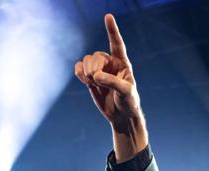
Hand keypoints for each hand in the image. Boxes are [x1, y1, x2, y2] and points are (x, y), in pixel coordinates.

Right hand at [74, 14, 147, 160]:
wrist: (121, 116)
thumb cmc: (129, 102)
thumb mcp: (126, 92)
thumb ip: (112, 82)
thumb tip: (96, 75)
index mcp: (122, 63)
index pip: (117, 44)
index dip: (112, 30)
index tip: (108, 16)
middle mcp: (110, 63)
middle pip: (96, 56)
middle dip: (94, 68)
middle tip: (97, 80)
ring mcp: (99, 70)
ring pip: (86, 60)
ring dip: (87, 72)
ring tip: (93, 83)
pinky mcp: (90, 78)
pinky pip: (79, 68)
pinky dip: (79, 72)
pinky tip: (85, 81)